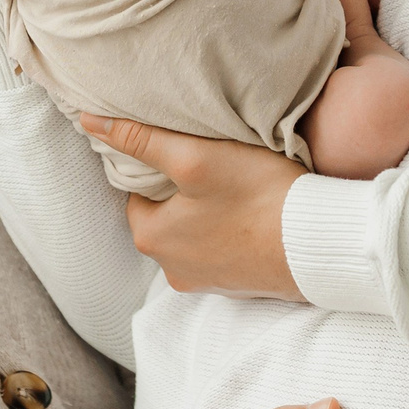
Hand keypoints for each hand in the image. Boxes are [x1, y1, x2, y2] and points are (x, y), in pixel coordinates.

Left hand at [80, 115, 307, 299]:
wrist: (319, 245)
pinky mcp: (237, 286)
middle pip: (165, 214)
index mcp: (151, 238)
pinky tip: (254, 215)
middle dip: (183, 192)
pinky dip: (232, 233)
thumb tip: (88, 122)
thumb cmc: (257, 197)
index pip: (137, 192)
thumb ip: (141, 139)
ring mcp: (205, 282)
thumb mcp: (195, 157)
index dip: (159, 167)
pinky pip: (222, 251)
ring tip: (238, 188)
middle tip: (216, 166)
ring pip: (194, 233)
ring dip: (208, 213)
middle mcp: (171, 269)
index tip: (188, 151)